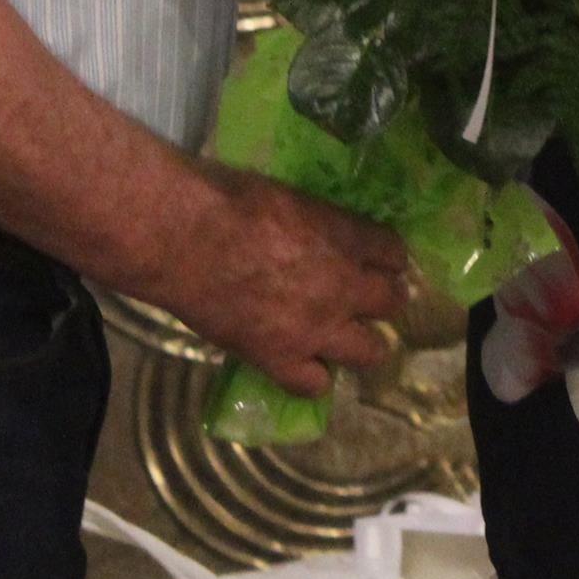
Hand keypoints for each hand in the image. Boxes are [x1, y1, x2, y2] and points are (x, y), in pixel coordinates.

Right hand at [150, 164, 412, 397]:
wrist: (185, 238)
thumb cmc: (228, 199)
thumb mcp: (288, 193)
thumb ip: (313, 217)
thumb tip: (315, 223)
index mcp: (346, 238)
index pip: (393, 251)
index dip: (388, 256)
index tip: (379, 258)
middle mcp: (344, 287)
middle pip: (391, 302)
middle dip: (385, 299)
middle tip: (368, 298)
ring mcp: (316, 329)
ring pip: (370, 352)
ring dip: (364, 344)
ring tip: (349, 339)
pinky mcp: (279, 359)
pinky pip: (314, 385)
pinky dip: (312, 378)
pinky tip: (303, 367)